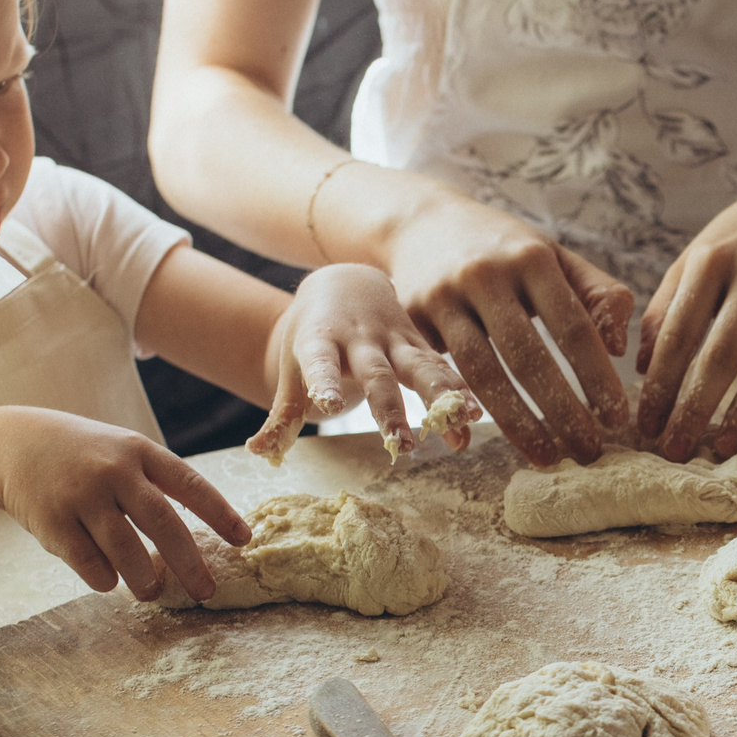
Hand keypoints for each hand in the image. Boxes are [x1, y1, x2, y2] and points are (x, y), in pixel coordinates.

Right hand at [0, 407, 248, 601]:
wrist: (10, 443)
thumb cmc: (81, 454)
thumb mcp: (121, 450)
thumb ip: (155, 483)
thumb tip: (197, 538)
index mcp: (139, 451)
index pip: (190, 484)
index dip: (220, 514)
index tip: (244, 540)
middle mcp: (114, 471)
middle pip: (163, 524)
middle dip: (189, 563)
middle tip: (206, 592)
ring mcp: (81, 495)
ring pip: (126, 550)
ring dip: (144, 579)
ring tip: (152, 592)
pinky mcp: (52, 520)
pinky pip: (88, 562)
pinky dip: (103, 578)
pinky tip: (109, 581)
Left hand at [251, 263, 478, 460]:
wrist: (345, 283)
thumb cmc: (314, 335)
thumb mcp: (293, 367)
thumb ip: (282, 414)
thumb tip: (259, 453)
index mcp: (320, 340)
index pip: (320, 361)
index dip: (324, 380)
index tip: (328, 402)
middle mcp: (360, 339)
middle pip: (377, 375)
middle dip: (390, 410)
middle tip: (399, 446)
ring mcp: (394, 339)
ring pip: (420, 369)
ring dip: (440, 400)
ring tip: (458, 429)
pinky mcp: (419, 343)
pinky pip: (442, 368)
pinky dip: (460, 390)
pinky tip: (476, 416)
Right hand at [381, 189, 634, 466]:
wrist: (420, 222)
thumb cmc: (503, 248)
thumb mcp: (554, 255)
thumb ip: (598, 294)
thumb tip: (619, 349)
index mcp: (531, 257)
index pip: (572, 326)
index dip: (596, 376)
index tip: (617, 418)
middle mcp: (485, 275)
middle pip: (527, 356)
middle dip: (562, 410)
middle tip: (589, 451)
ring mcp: (444, 296)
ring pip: (482, 372)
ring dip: (517, 422)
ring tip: (548, 456)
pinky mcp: (413, 317)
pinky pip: (440, 373)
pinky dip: (461, 409)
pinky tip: (481, 439)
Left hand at [636, 169, 736, 461]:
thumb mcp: (696, 260)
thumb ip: (666, 309)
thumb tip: (641, 369)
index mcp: (711, 262)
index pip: (680, 333)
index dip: (661, 383)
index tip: (645, 425)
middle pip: (724, 350)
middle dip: (697, 406)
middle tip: (677, 450)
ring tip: (729, 444)